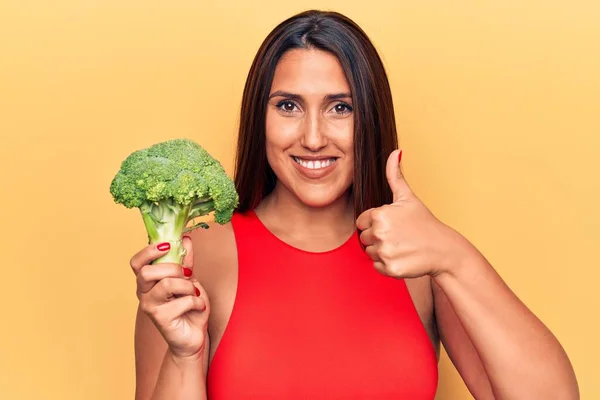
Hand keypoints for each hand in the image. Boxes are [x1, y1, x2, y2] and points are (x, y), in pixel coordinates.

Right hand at [129, 237, 209, 358]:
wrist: (193, 335)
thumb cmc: (189, 307)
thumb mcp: (189, 279)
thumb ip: (185, 260)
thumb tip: (185, 238)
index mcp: (147, 281)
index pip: (136, 262)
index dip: (149, 251)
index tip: (167, 245)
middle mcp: (143, 293)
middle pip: (148, 272)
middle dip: (174, 269)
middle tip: (188, 276)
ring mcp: (149, 307)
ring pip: (167, 284)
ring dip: (188, 286)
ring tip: (194, 293)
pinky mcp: (160, 320)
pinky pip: (182, 301)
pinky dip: (197, 301)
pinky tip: (198, 306)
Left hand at [356, 150, 467, 278]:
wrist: (444, 250)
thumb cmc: (424, 222)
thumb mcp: (408, 197)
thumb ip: (395, 176)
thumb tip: (395, 152)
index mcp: (380, 215)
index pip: (361, 222)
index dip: (375, 224)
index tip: (393, 225)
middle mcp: (380, 233)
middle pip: (364, 239)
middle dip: (378, 238)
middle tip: (399, 237)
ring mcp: (385, 252)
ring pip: (369, 253)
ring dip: (382, 252)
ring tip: (401, 247)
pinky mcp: (390, 269)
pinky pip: (377, 267)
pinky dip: (387, 265)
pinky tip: (403, 257)